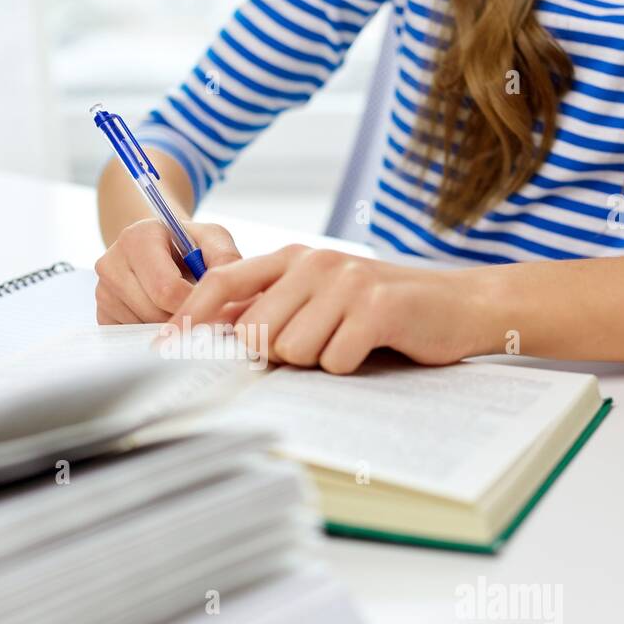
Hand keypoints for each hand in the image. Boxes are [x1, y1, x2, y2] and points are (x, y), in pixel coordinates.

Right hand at [95, 219, 240, 323]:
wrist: (160, 250)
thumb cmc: (188, 246)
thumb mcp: (212, 239)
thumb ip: (226, 258)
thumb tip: (230, 293)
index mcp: (137, 238)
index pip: (166, 289)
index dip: (196, 304)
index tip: (215, 307)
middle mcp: (111, 263)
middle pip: (154, 313)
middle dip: (184, 318)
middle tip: (203, 312)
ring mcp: (102, 291)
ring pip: (143, 328)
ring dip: (170, 328)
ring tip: (183, 310)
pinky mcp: (101, 314)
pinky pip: (131, 338)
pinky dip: (153, 334)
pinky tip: (165, 317)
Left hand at [168, 245, 480, 373]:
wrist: (459, 305)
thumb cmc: (384, 312)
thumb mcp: (323, 299)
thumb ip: (274, 310)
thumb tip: (218, 339)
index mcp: (294, 257)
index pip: (223, 281)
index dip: (190, 316)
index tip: (164, 346)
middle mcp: (314, 262)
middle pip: (255, 331)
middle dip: (278, 354)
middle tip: (321, 344)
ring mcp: (344, 282)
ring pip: (291, 350)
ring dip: (318, 360)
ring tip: (350, 343)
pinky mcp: (375, 309)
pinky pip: (333, 360)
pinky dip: (350, 366)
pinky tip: (372, 348)